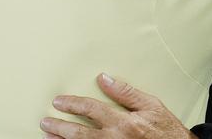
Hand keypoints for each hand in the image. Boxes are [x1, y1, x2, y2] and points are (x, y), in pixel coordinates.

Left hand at [40, 73, 195, 138]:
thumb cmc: (166, 130)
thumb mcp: (152, 105)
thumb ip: (126, 92)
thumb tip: (104, 78)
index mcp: (123, 122)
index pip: (91, 110)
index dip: (72, 104)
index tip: (59, 101)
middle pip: (79, 133)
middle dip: (59, 127)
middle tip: (45, 121)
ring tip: (48, 136)